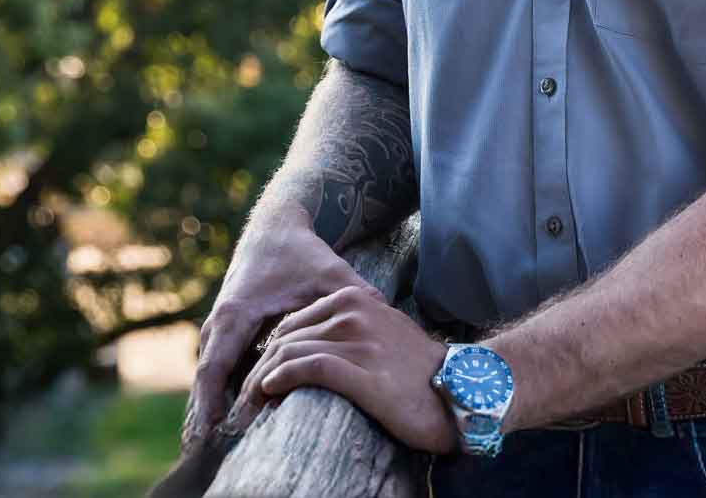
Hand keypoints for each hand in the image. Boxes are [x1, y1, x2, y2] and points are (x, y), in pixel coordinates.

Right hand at [181, 204, 366, 450]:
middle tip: (204, 452)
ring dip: (208, 408)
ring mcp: (219, 327)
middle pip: (205, 380)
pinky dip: (217, 393)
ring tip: (207, 447)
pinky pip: (218, 368)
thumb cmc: (302, 252)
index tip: (214, 432)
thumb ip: (355, 294)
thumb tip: (384, 314)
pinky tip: (223, 422)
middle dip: (203, 416)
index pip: (216, 367)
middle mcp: (220, 322)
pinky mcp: (226, 330)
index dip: (211, 402)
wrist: (276, 227)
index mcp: (237, 313)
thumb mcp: (329, 271)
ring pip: (209, 377)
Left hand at [227, 282, 457, 454]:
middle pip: (285, 336)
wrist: (460, 390)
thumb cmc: (417, 372)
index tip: (258, 378)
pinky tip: (269, 393)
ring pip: (289, 351)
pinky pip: (305, 368)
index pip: (294, 322)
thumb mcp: (382, 335)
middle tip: (244, 398)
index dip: (269, 351)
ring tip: (250, 406)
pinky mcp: (360, 371)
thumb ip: (350, 334)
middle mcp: (354, 313)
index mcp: (356, 299)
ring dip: (261, 380)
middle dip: (258, 367)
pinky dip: (279, 380)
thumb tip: (313, 352)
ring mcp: (357, 340)